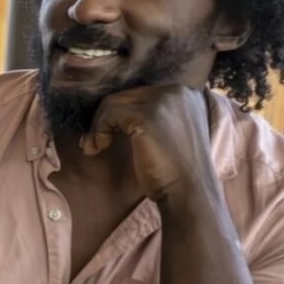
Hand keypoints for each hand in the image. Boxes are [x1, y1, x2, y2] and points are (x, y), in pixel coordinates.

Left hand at [79, 84, 214, 201]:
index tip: (111, 134)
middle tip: (95, 143)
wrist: (189, 192)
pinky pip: (110, 113)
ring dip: (98, 125)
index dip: (122, 114)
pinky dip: (98, 130)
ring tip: (94, 147)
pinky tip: (99, 148)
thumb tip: (119, 112)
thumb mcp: (171, 134)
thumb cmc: (176, 172)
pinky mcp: (147, 116)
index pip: (142, 94)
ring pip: (114, 102)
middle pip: (127, 95)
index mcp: (185, 94)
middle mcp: (177, 91)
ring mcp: (162, 101)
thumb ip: (157, 117)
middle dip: (106, 118)